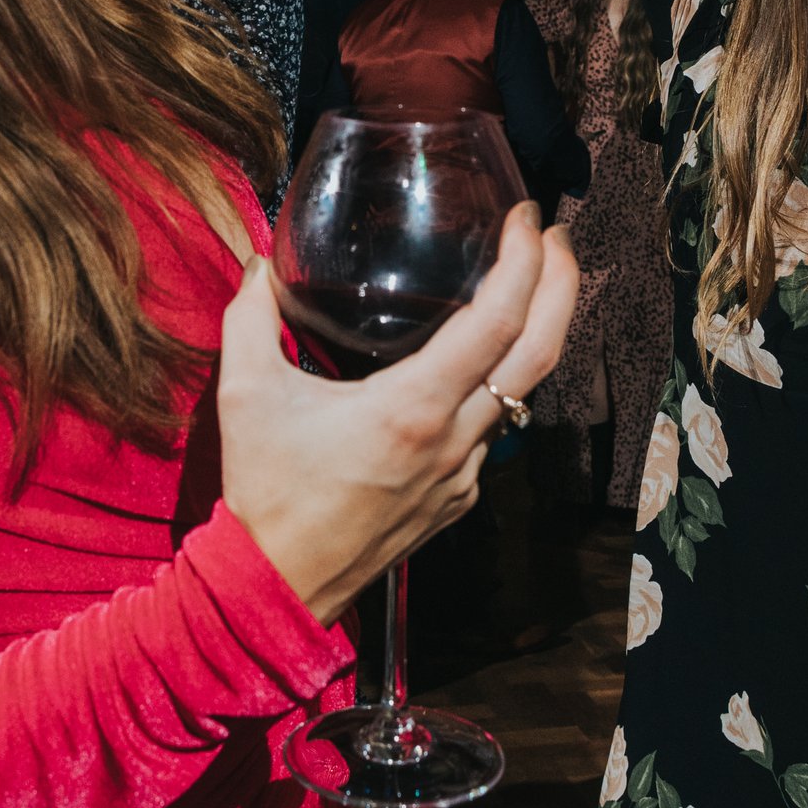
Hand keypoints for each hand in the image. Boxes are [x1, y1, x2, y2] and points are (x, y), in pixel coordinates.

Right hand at [219, 204, 575, 623]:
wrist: (277, 588)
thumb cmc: (265, 493)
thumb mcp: (247, 394)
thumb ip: (250, 318)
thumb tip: (258, 266)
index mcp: (412, 408)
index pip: (497, 321)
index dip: (525, 262)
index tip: (527, 219)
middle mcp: (453, 440)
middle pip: (540, 353)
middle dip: (560, 286)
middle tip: (555, 237)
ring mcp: (463, 474)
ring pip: (522, 394)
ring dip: (534, 334)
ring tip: (525, 288)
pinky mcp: (457, 498)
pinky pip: (492, 430)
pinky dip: (497, 383)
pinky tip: (474, 362)